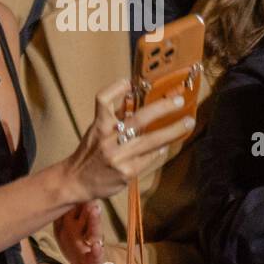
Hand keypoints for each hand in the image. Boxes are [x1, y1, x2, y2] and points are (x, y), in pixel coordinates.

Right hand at [60, 78, 194, 206]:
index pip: (103, 100)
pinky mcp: (127, 172)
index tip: (130, 81)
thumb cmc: (89, 153)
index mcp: (99, 125)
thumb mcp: (96, 131)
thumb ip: (113, 117)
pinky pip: (150, 157)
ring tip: (187, 123)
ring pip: (152, 141)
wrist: (76, 181)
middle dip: (162, 108)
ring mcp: (119, 156)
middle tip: (178, 102)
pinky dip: (160, 150)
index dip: (116, 88)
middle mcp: (108, 139)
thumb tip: (134, 98)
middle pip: (138, 119)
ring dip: (173, 131)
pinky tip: (166, 146)